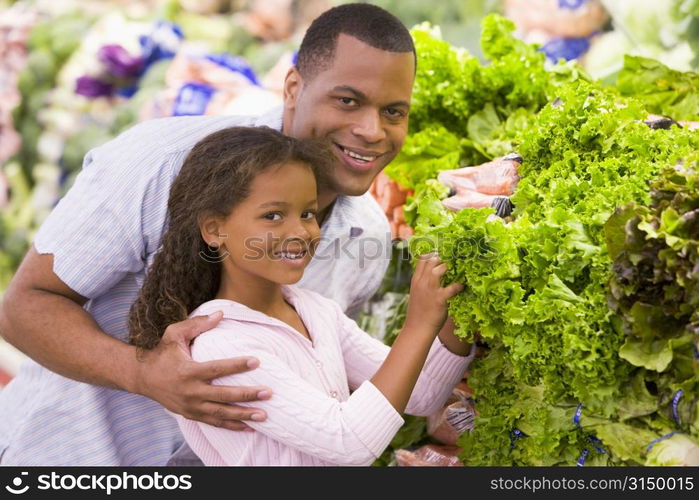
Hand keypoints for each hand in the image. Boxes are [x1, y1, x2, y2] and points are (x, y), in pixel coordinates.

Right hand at [132, 312, 271, 430]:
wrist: (142, 378)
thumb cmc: (162, 353)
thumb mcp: (174, 334)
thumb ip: (197, 324)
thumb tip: (221, 313)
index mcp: (188, 371)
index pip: (216, 369)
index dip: (236, 365)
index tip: (256, 361)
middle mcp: (190, 391)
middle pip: (223, 395)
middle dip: (247, 395)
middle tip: (268, 393)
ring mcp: (191, 406)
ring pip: (221, 414)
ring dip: (243, 416)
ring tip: (263, 415)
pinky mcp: (191, 415)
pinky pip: (214, 423)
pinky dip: (232, 426)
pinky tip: (249, 427)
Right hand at [404, 253, 463, 332]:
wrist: (417, 329)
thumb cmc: (419, 313)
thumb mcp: (417, 294)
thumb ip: (423, 283)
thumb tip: (435, 275)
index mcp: (415, 280)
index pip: (422, 259)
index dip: (433, 254)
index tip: (442, 255)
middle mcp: (421, 282)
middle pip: (431, 260)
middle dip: (443, 258)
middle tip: (453, 260)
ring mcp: (430, 290)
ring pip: (439, 269)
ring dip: (449, 268)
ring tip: (456, 270)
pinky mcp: (439, 299)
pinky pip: (452, 288)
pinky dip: (458, 286)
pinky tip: (462, 286)